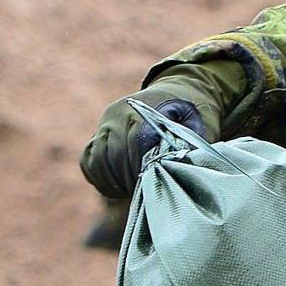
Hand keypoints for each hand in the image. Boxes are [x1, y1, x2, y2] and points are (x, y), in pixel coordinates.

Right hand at [80, 79, 214, 198]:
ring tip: (132, 191)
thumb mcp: (197, 123)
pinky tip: (118, 187)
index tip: (154, 182)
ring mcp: (104, 123)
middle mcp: (117, 114)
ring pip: (97, 158)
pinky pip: (88, 160)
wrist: (174, 93)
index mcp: (143, 107)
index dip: (144, 166)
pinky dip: (100, 176)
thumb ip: (189, 141)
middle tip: (143, 191)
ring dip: (113, 180)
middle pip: (115, 153)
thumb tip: (180, 164)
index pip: (136, 141)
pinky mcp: (97, 134)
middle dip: (129, 177)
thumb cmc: (190, 113)